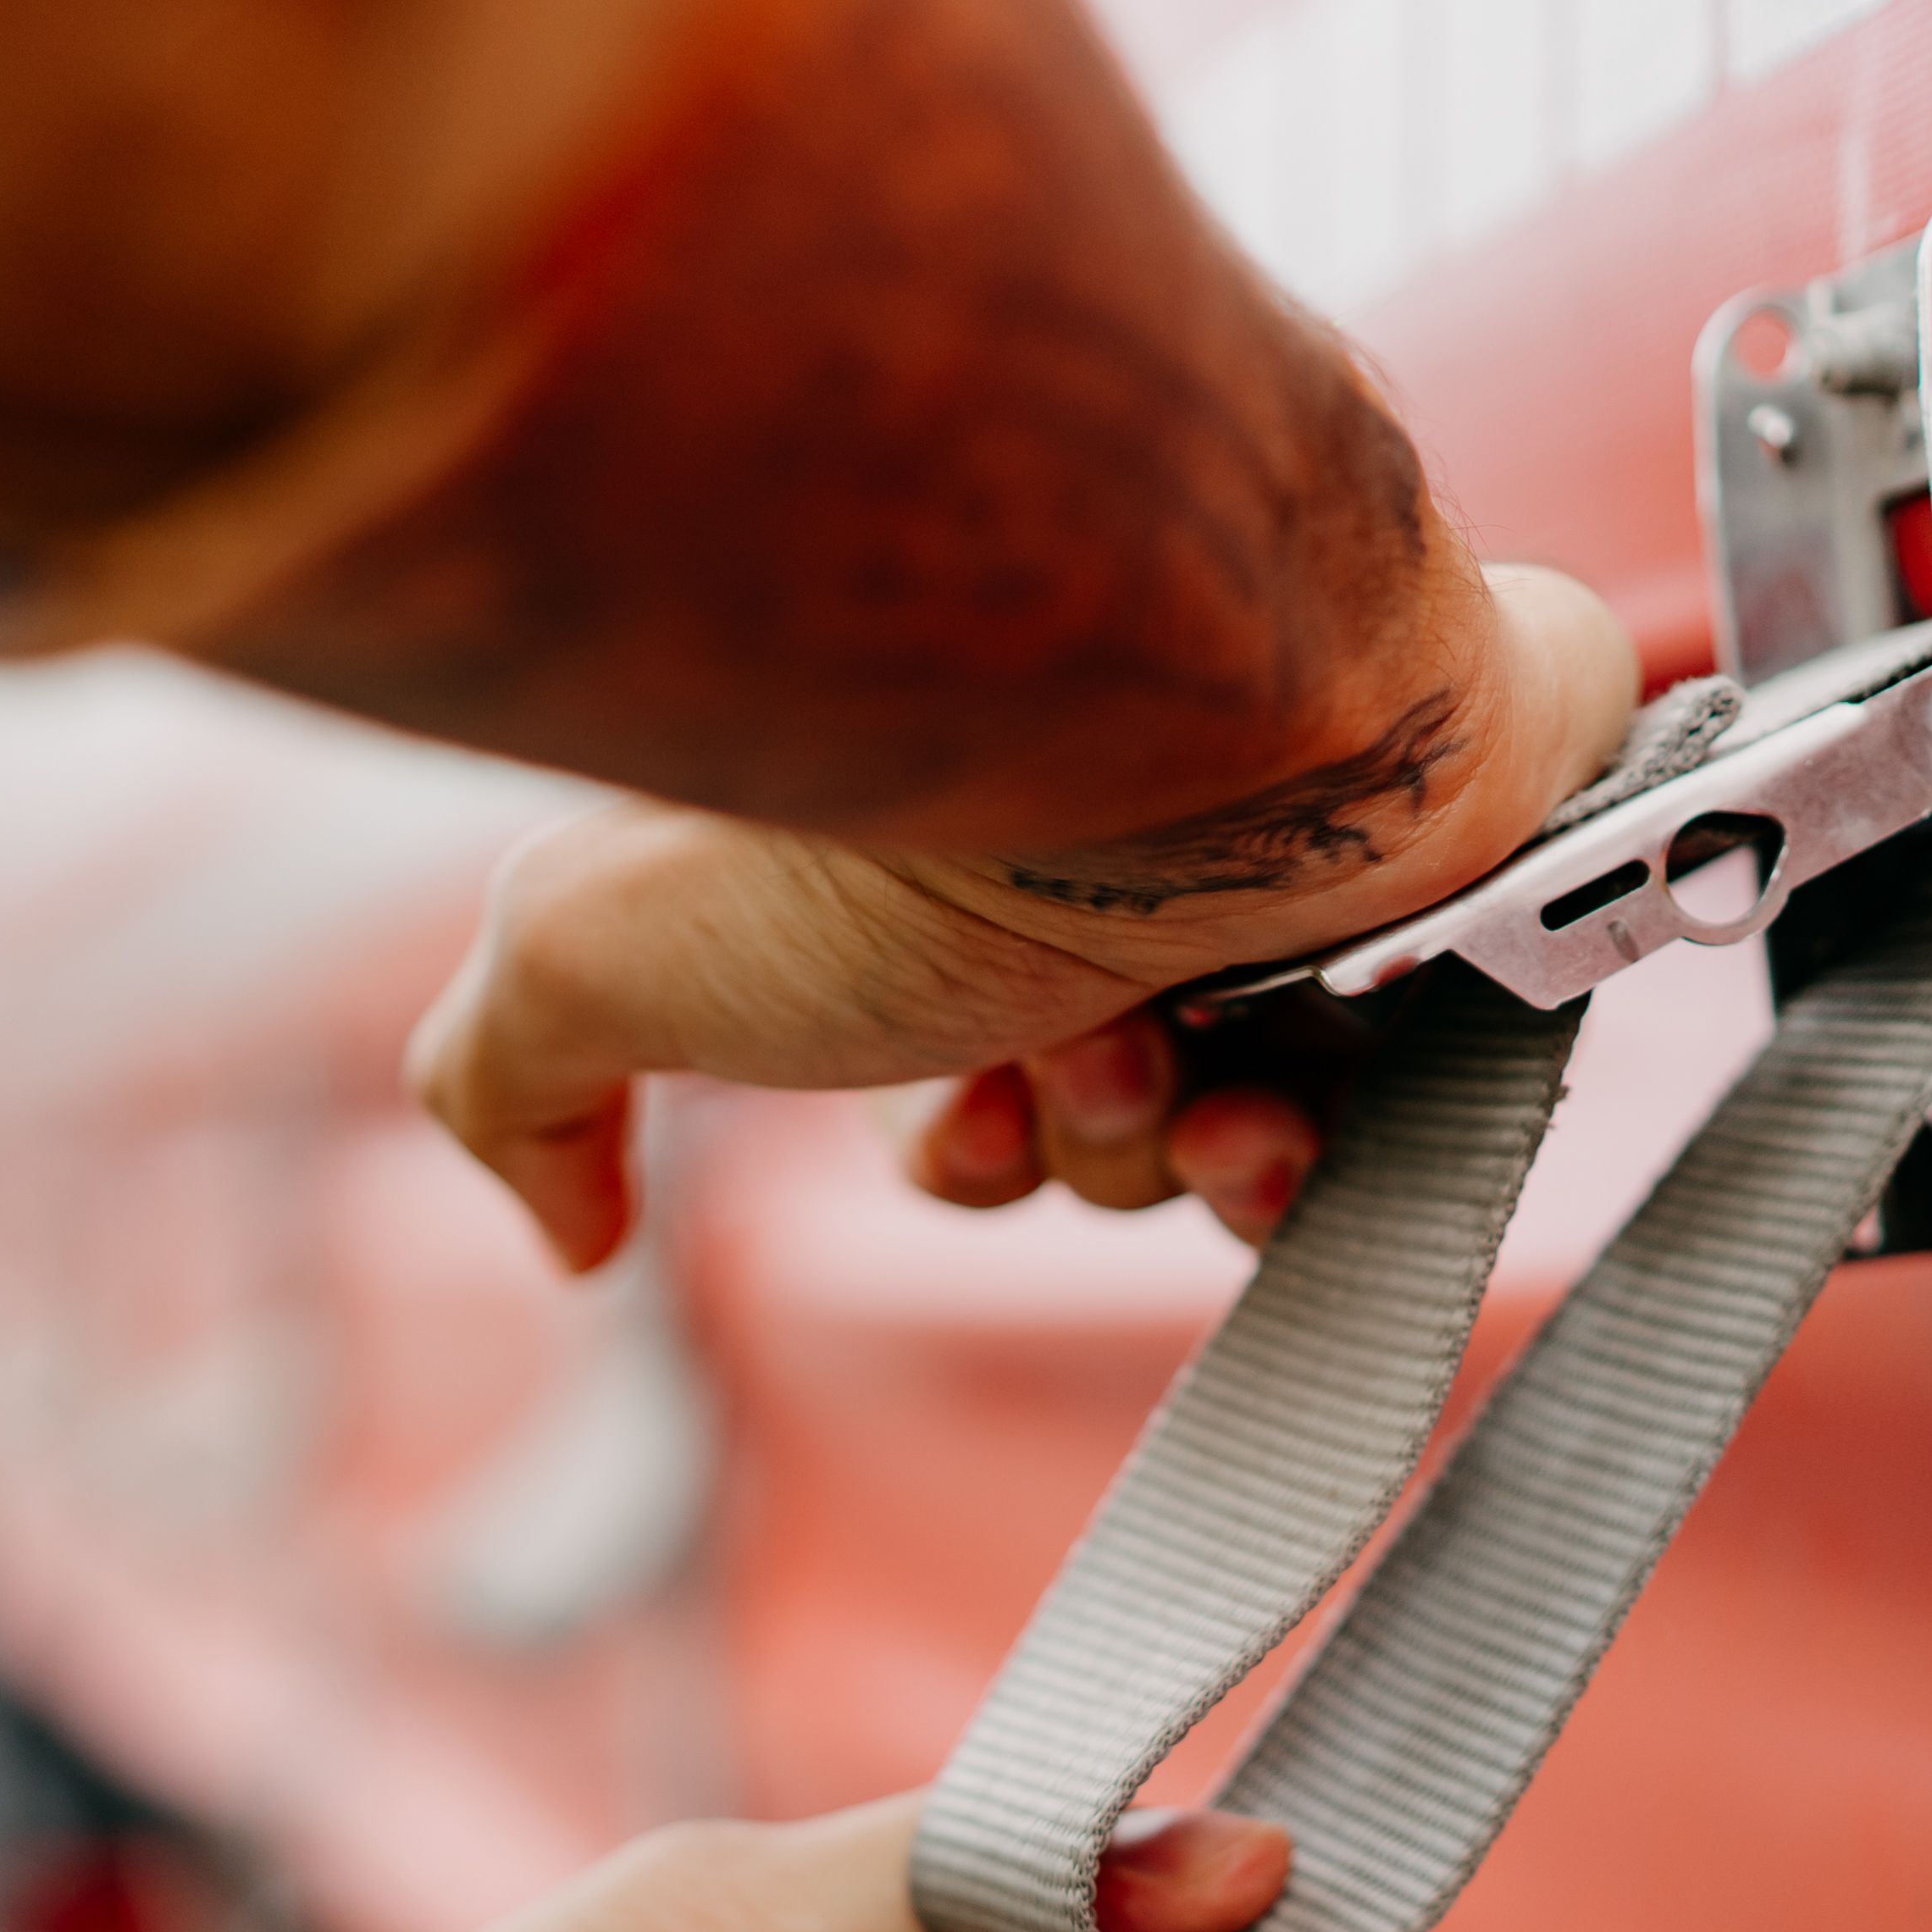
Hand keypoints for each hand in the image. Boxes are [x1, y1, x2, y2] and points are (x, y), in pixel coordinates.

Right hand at [410, 559, 1641, 1267]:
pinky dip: (1310, 1144)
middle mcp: (1110, 853)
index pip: (977, 1095)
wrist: (1143, 689)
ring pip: (1235, 1127)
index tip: (960, 1113)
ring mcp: (1273, 859)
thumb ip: (513, 1085)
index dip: (967, 1159)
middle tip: (1054, 1045)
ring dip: (1172, 1138)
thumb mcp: (583, 953)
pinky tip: (1276, 1103)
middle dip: (1063, 1139)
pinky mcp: (1418, 878)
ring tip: (1160, 1033)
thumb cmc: (870, 830)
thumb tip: (573, 1242)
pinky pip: (1384, 1102)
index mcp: (941, 867)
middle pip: (1107, 1128)